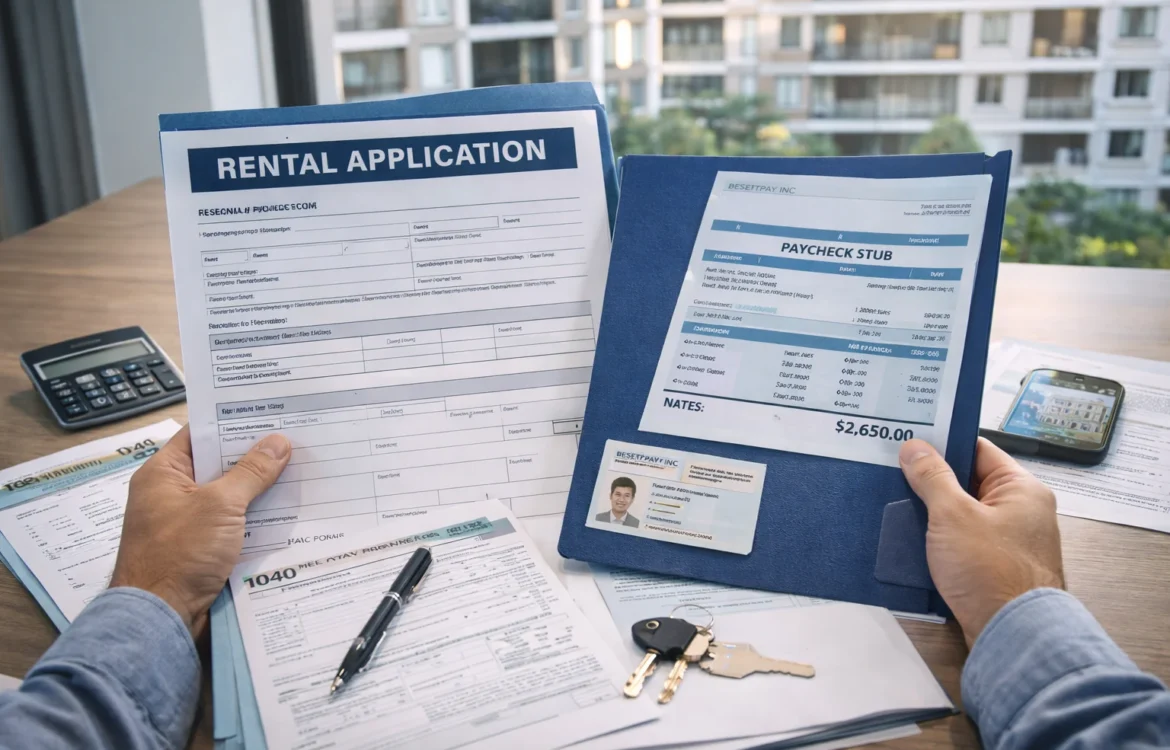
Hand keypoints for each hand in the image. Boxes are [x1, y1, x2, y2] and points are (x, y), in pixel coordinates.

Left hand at [110, 425, 290, 636]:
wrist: (160, 617)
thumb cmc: (178, 555)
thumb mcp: (219, 505)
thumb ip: (251, 472)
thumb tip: (278, 443)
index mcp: (163, 474)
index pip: (199, 434)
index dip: (232, 421)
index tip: (269, 412)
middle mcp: (172, 494)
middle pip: (218, 465)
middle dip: (254, 456)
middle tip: (294, 440)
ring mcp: (187, 522)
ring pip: (229, 496)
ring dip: (259, 489)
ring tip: (298, 471)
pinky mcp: (201, 548)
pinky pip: (233, 523)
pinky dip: (255, 517)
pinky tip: (285, 511)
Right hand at [899, 437, 1063, 646]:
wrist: (1013, 635)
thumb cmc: (989, 568)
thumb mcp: (953, 515)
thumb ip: (932, 477)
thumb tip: (914, 445)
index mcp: (1022, 489)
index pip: (979, 450)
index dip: (943, 443)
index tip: (907, 439)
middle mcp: (1022, 512)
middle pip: (969, 483)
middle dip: (931, 480)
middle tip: (890, 469)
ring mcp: (1010, 542)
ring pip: (963, 515)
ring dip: (932, 511)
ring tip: (891, 500)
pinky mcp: (996, 569)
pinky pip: (963, 542)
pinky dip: (939, 538)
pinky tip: (908, 536)